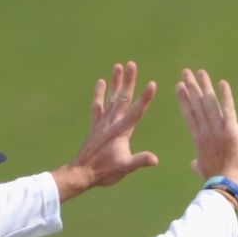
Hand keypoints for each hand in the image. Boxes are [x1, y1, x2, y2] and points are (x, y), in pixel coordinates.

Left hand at [53, 62, 159, 199]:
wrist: (82, 173)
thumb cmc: (105, 172)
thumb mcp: (125, 167)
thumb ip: (140, 161)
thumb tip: (155, 160)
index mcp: (122, 131)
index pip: (136, 111)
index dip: (145, 97)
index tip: (152, 83)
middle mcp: (112, 123)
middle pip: (123, 98)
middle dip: (129, 81)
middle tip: (132, 64)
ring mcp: (102, 123)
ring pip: (111, 98)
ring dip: (115, 82)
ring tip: (118, 65)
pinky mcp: (95, 126)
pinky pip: (97, 106)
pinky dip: (99, 94)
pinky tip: (101, 82)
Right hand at [176, 69, 237, 190]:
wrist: (224, 185)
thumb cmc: (214, 180)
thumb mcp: (203, 170)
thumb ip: (197, 163)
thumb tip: (193, 164)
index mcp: (198, 139)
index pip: (189, 114)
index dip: (184, 99)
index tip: (179, 86)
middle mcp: (205, 131)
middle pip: (196, 104)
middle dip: (191, 87)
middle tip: (186, 72)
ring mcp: (217, 130)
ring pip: (209, 103)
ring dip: (204, 86)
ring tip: (199, 72)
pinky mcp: (231, 131)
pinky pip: (228, 109)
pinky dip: (225, 96)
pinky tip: (222, 83)